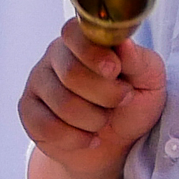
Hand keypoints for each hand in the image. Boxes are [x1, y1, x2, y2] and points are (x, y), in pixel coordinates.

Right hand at [20, 21, 167, 178]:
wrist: (116, 145)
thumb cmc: (132, 106)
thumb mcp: (148, 80)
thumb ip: (138, 60)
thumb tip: (123, 43)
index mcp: (84, 40)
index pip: (73, 33)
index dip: (93, 54)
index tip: (114, 71)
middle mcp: (56, 56)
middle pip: (71, 73)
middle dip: (105, 95)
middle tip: (120, 101)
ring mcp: (38, 83)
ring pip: (62, 104)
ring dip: (94, 120)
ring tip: (103, 120)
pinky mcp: (29, 112)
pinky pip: (48, 126)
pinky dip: (76, 138)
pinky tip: (88, 137)